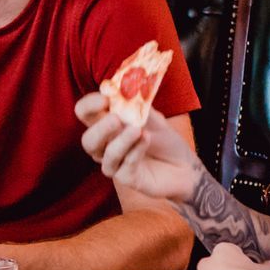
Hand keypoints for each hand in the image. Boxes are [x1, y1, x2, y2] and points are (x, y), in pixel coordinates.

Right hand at [75, 91, 200, 203]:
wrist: (184, 166)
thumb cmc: (165, 141)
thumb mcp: (153, 117)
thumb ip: (137, 106)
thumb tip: (124, 91)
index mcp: (106, 125)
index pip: (85, 113)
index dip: (89, 105)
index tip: (104, 99)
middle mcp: (106, 146)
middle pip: (87, 140)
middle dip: (99, 129)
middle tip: (115, 119)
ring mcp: (115, 164)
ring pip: (105, 156)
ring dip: (121, 141)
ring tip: (138, 130)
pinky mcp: (127, 178)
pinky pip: (125, 166)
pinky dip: (135, 151)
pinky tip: (147, 140)